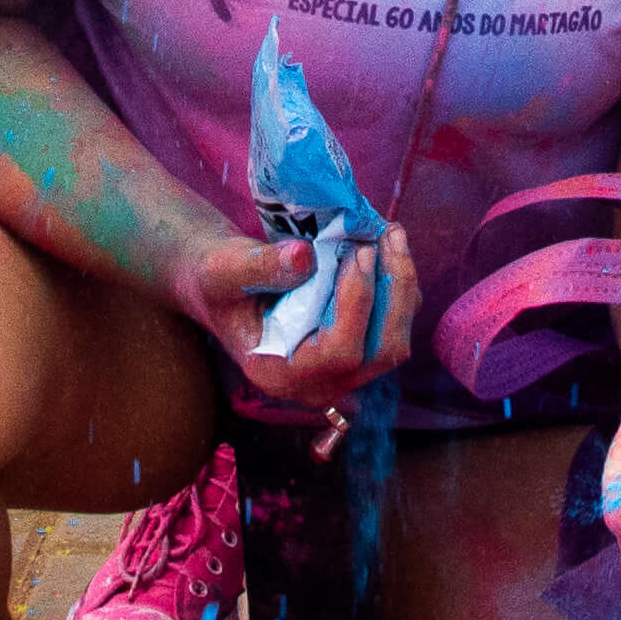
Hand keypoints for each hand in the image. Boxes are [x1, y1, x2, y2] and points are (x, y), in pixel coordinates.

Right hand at [180, 221, 415, 412]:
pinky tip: (386, 247)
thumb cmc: (217, 280)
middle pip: (381, 353)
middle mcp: (317, 384)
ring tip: (391, 234)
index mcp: (281, 374)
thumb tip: (305, 257)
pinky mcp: (355, 352)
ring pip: (394, 342)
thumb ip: (259, 267)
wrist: (222, 286)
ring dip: (402, 286)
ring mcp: (340, 374)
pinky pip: (392, 327)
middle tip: (386, 236)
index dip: (358, 304)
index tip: (357, 253)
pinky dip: (398, 287)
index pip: (340, 353)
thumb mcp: (224, 269)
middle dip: (395, 292)